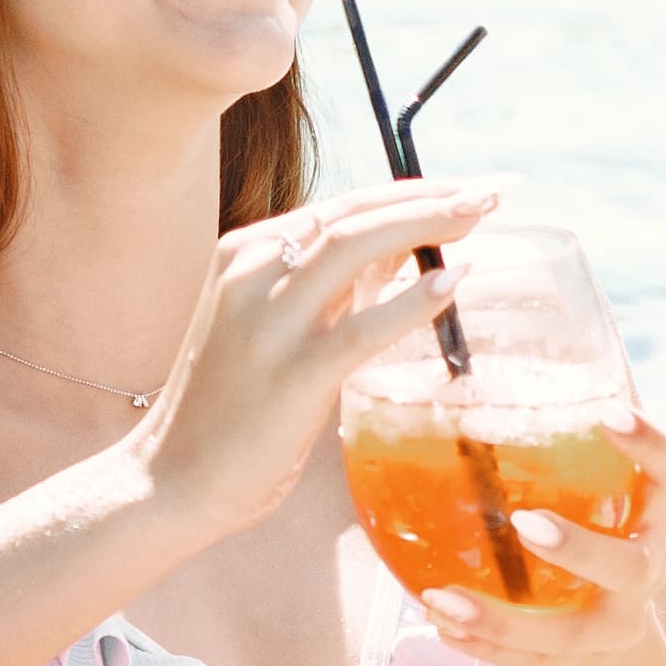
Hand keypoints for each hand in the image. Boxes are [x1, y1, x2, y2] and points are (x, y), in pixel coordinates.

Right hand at [124, 182, 502, 533]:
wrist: (170, 478)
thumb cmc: (229, 409)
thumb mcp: (274, 327)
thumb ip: (332, 290)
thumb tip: (404, 254)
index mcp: (245, 254)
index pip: (343, 207)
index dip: (411, 191)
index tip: (467, 186)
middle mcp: (252, 273)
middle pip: (355, 214)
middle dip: (430, 196)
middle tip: (495, 189)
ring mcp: (269, 321)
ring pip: (357, 247)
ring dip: (427, 223)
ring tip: (484, 213)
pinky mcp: (291, 373)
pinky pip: (362, 326)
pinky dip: (413, 300)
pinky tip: (455, 282)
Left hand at [406, 415, 665, 665]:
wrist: (609, 647)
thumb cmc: (593, 543)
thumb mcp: (596, 501)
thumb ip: (560, 459)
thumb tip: (463, 389)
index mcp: (652, 516)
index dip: (650, 445)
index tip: (608, 414)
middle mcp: (643, 573)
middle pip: (629, 568)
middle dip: (578, 548)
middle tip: (523, 522)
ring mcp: (614, 627)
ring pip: (567, 634)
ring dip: (502, 620)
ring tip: (441, 599)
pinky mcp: (577, 665)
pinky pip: (528, 664)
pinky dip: (481, 646)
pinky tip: (439, 624)